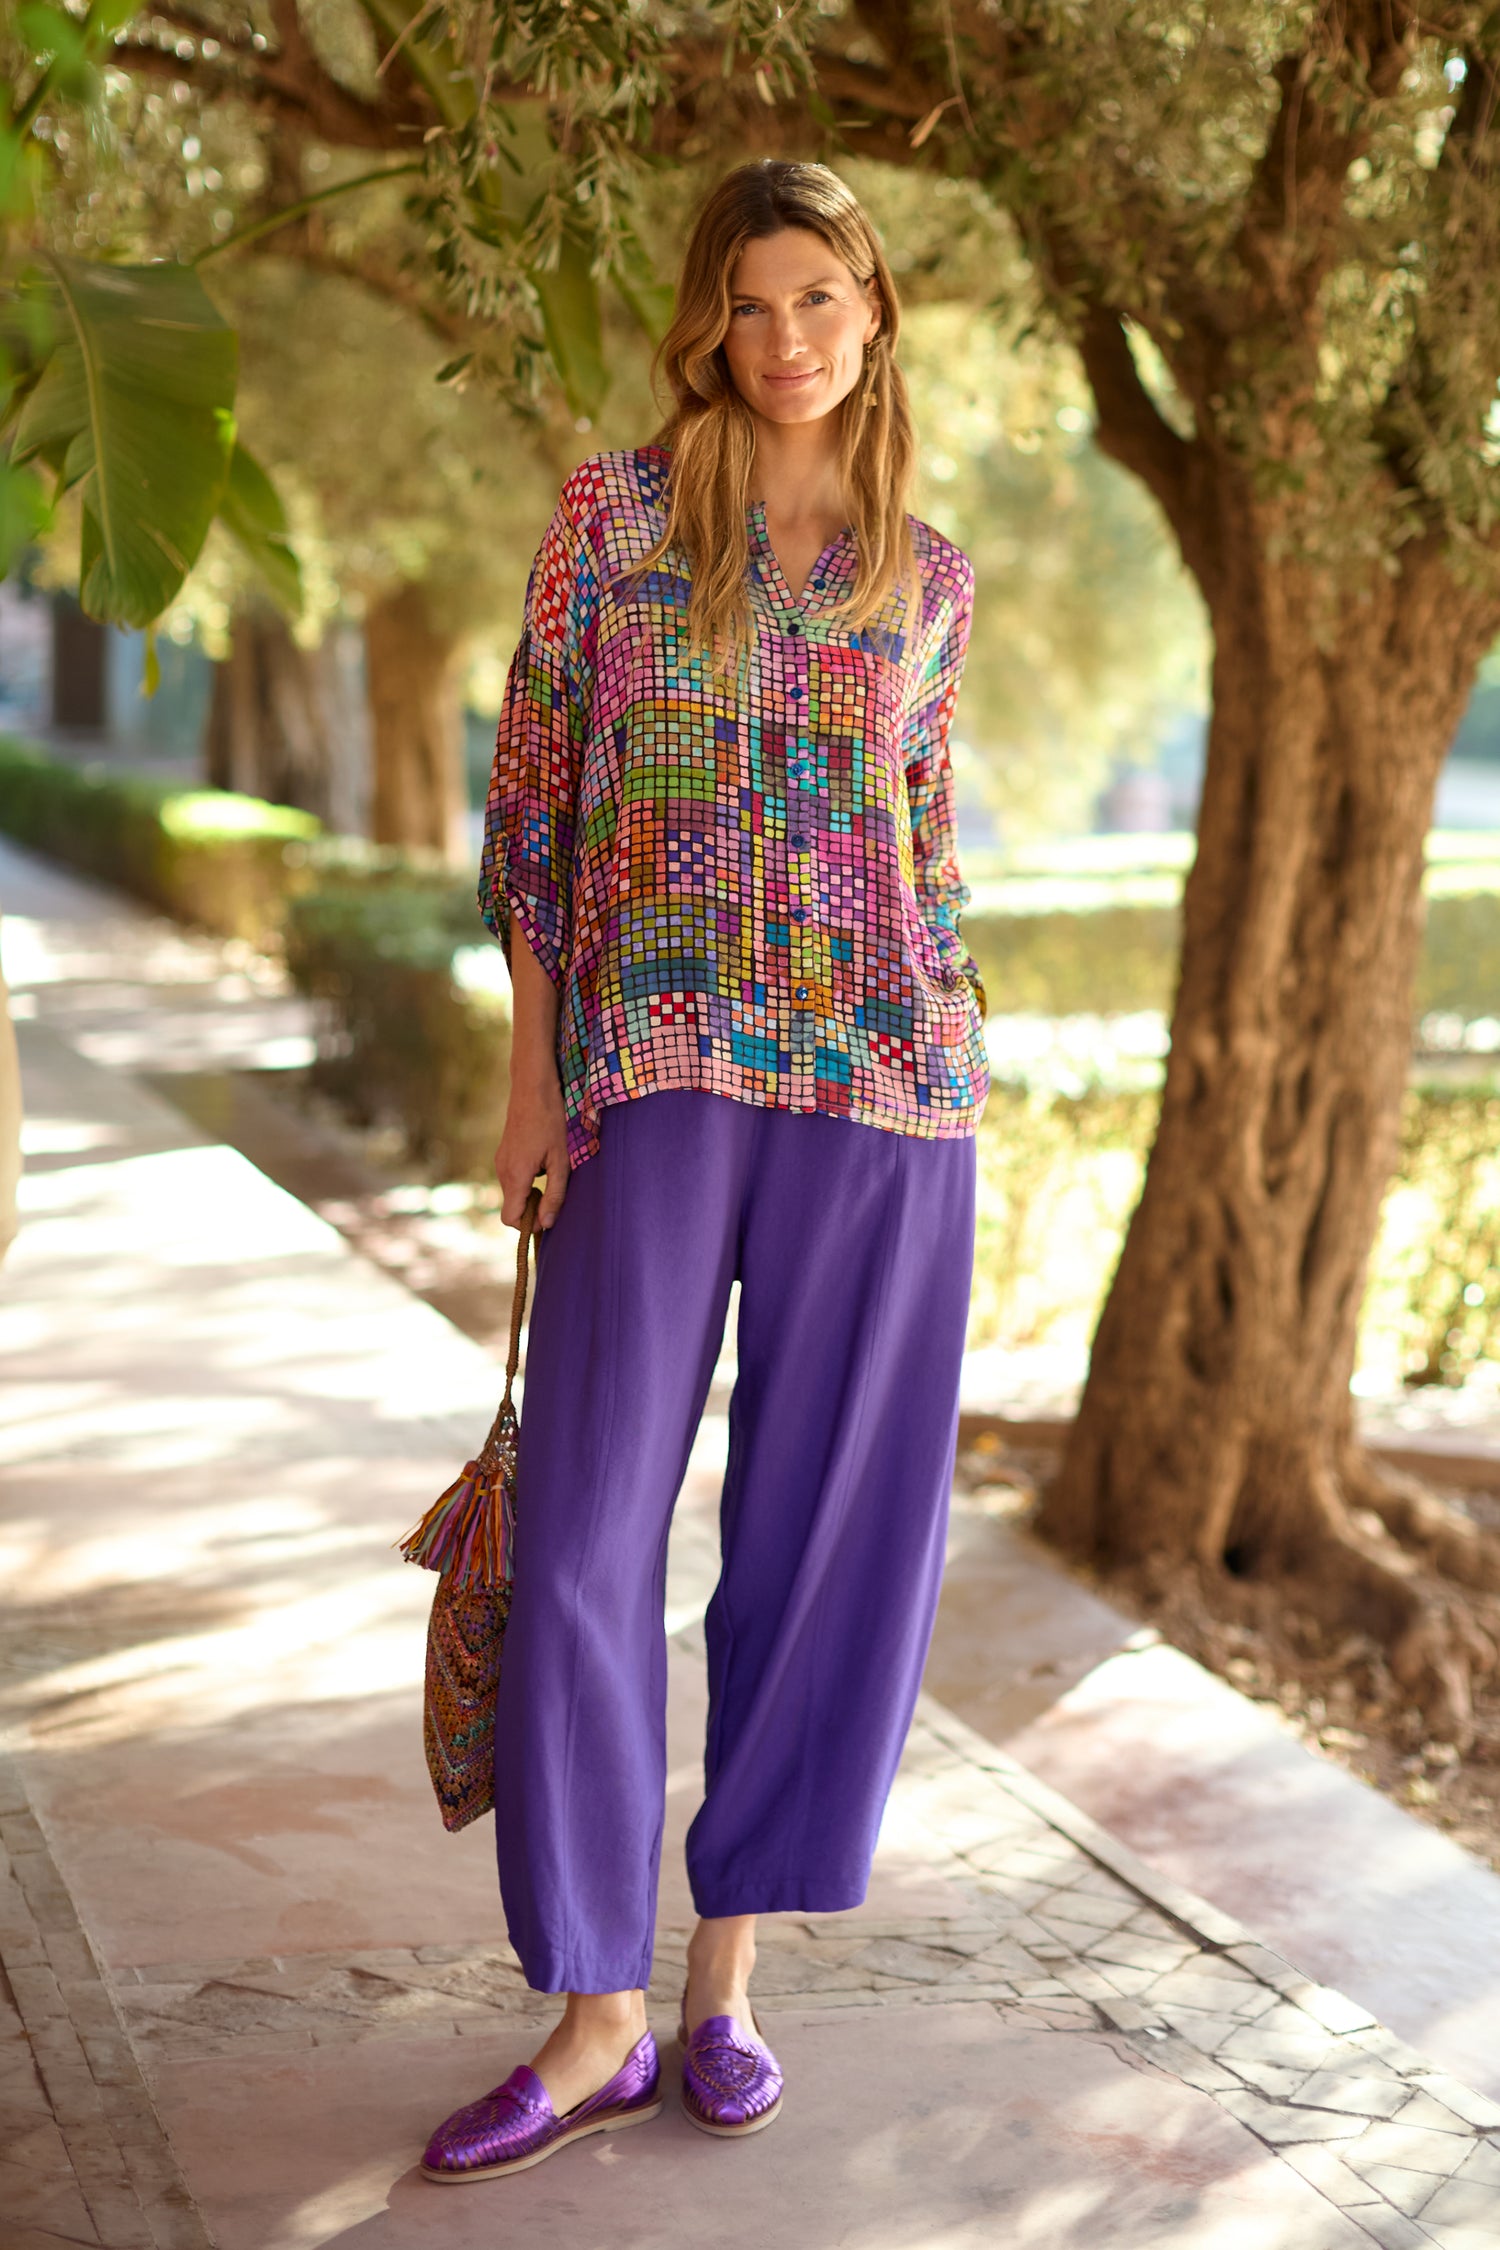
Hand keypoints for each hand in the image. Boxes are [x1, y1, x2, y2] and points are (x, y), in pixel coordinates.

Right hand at [494, 1072, 569, 1229]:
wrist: (532, 1087)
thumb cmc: (551, 1121)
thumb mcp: (561, 1160)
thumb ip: (555, 1194)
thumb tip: (547, 1224)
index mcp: (515, 1176)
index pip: (510, 1219)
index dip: (529, 1223)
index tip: (548, 1211)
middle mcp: (502, 1171)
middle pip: (512, 1207)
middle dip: (532, 1208)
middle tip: (555, 1189)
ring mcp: (500, 1161)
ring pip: (513, 1192)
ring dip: (531, 1192)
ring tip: (551, 1171)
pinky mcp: (504, 1153)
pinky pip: (513, 1178)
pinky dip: (527, 1180)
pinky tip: (543, 1160)